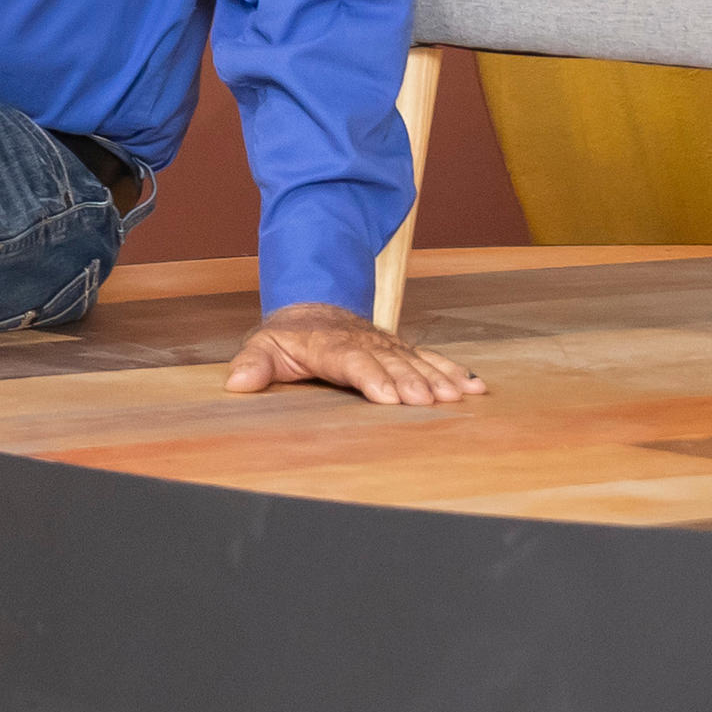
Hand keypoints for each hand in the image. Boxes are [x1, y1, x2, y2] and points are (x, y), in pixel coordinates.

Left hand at [223, 300, 485, 406]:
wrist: (314, 309)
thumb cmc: (289, 338)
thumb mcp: (265, 347)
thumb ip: (254, 365)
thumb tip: (236, 383)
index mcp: (330, 344)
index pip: (352, 360)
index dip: (371, 377)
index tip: (387, 396)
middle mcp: (364, 342)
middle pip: (390, 362)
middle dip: (410, 381)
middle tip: (430, 402)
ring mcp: (387, 345)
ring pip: (415, 360)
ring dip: (437, 378)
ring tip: (459, 397)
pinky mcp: (403, 350)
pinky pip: (431, 358)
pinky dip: (454, 371)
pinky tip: (475, 387)